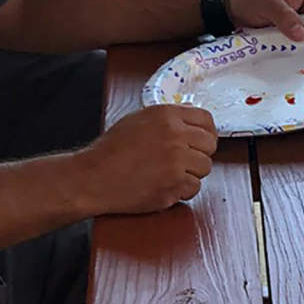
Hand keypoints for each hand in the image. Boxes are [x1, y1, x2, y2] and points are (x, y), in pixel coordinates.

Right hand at [73, 105, 218, 214]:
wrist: (93, 178)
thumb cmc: (111, 150)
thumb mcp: (139, 119)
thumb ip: (168, 117)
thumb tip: (192, 113)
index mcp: (167, 116)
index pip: (206, 120)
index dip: (206, 132)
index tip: (201, 141)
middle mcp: (175, 137)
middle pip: (210, 145)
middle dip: (199, 153)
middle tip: (184, 160)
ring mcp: (176, 163)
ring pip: (205, 168)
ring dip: (191, 173)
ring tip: (169, 174)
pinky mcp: (173, 186)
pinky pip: (194, 188)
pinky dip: (182, 190)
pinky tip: (164, 186)